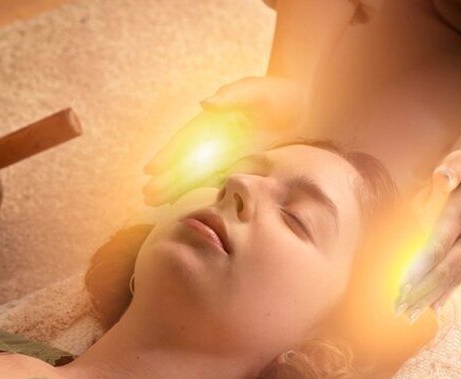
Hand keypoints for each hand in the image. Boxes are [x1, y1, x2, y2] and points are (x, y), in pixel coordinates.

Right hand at [143, 76, 305, 205]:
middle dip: (167, 178)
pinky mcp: (244, 167)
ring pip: (197, 175)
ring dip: (177, 189)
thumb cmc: (284, 96)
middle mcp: (219, 140)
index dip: (169, 155)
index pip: (187, 141)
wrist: (313, 110)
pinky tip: (185, 206)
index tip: (152, 170)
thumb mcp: (262, 90)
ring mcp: (230, 155)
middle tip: (148, 196)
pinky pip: (218, 184)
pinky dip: (201, 194)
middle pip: (187, 161)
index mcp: (218, 122)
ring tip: (155, 202)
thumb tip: (206, 105)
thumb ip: (236, 95)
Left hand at [395, 144, 460, 321]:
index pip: (436, 247)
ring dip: (428, 298)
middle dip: (417, 291)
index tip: (401, 285)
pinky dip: (447, 293)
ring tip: (408, 316)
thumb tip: (439, 178)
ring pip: (451, 279)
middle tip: (396, 308)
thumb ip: (450, 170)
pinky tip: (434, 308)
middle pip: (441, 271)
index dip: (418, 268)